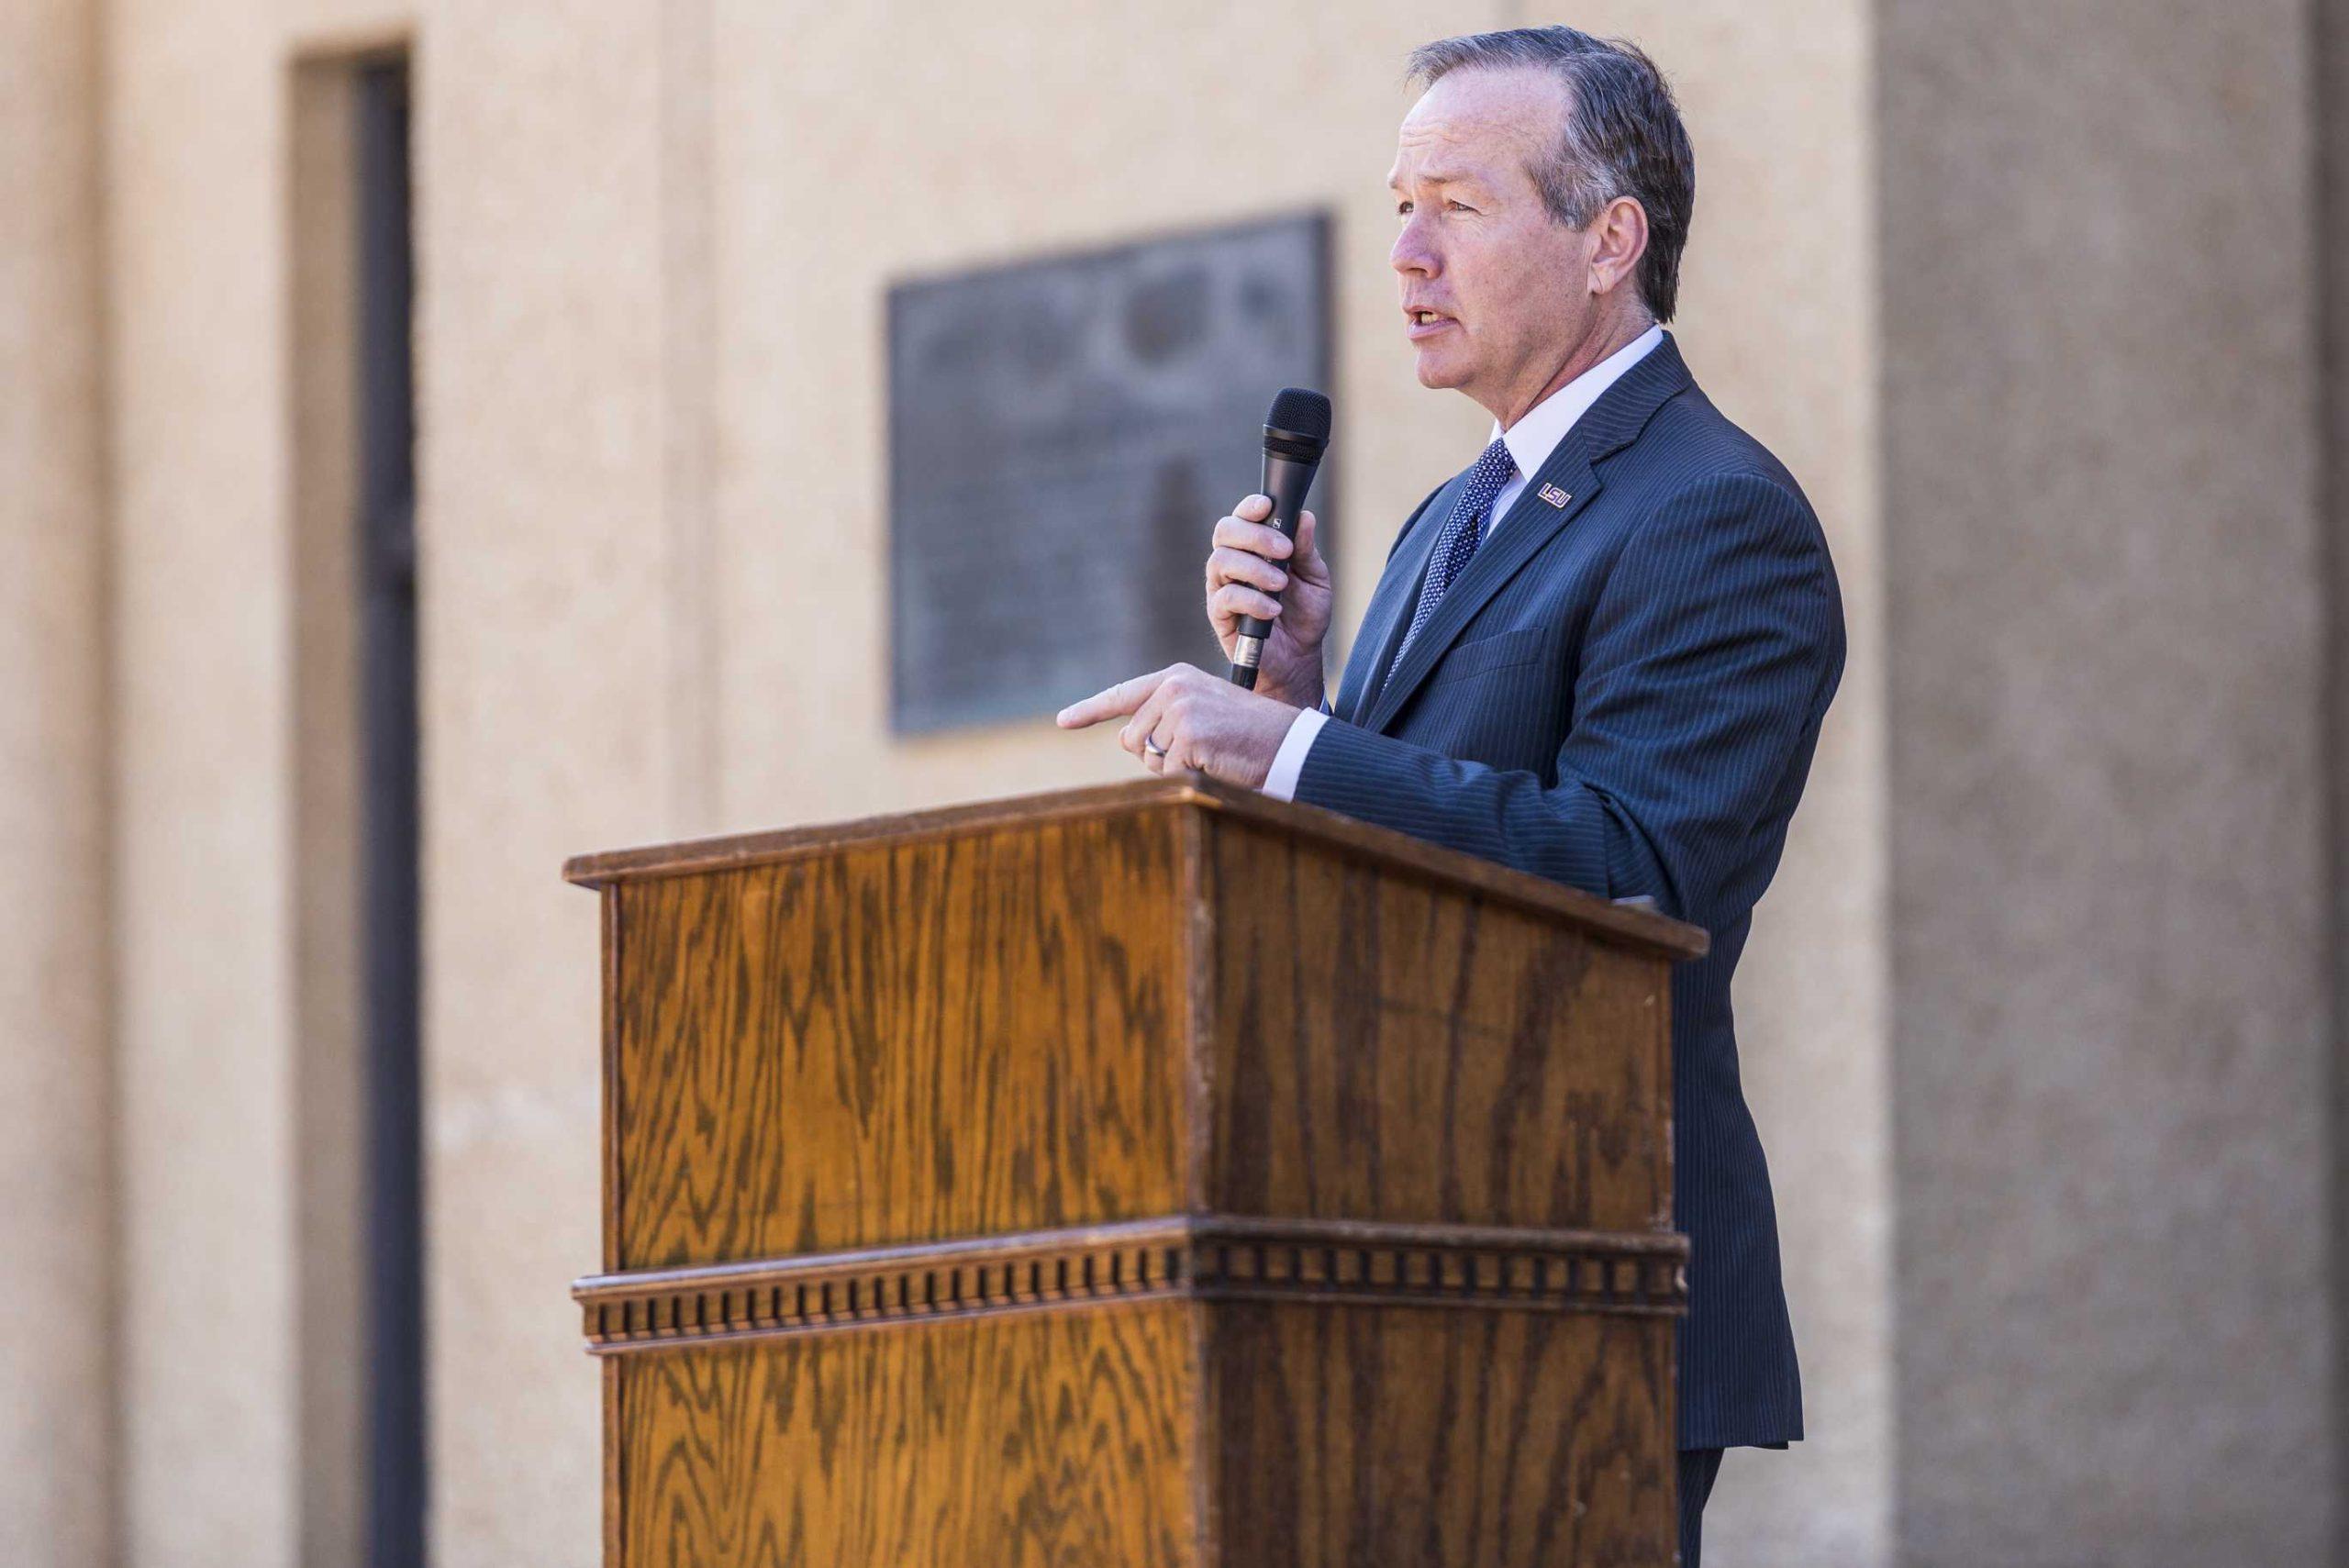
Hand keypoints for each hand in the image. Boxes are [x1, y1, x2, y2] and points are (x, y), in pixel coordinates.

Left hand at [1055, 664, 1299, 788]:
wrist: (1286, 742)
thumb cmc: (1247, 734)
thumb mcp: (1204, 712)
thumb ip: (1165, 717)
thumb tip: (1127, 741)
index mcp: (1175, 677)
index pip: (1123, 695)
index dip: (1089, 710)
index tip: (1063, 721)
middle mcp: (1173, 688)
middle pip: (1131, 739)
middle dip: (1155, 755)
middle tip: (1197, 751)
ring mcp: (1179, 710)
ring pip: (1147, 758)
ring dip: (1173, 768)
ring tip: (1209, 754)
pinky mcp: (1188, 736)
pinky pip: (1167, 773)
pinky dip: (1186, 778)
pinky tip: (1213, 763)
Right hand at [1206, 495, 1330, 707]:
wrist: (1299, 658)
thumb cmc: (1304, 615)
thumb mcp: (1315, 578)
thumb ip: (1306, 550)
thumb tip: (1304, 517)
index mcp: (1253, 548)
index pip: (1241, 518)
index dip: (1249, 507)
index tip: (1267, 506)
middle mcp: (1232, 563)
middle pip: (1225, 532)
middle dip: (1254, 535)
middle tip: (1284, 550)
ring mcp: (1222, 588)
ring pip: (1221, 561)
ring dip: (1255, 568)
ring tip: (1281, 584)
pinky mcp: (1219, 615)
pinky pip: (1226, 597)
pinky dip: (1253, 600)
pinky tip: (1273, 609)